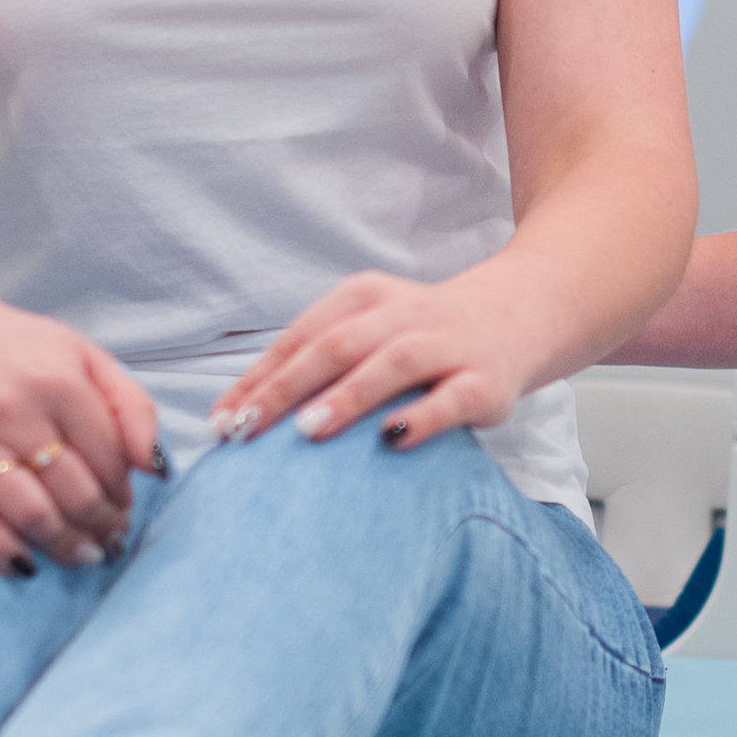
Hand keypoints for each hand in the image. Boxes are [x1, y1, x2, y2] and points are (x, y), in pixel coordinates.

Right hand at [0, 274, 158, 571]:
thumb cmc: (12, 349)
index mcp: (59, 382)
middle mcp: (15, 410)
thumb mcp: (84, 356)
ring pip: (30, 512)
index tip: (123, 510)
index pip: (110, 461)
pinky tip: (22, 565)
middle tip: (107, 543)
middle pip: (75, 493)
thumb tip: (157, 468)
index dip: (122, 495)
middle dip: (100, 527)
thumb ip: (131, 406)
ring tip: (79, 557)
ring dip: (63, 545)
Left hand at [213, 269, 545, 451]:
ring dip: (348, 396)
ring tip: (308, 429)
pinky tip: (391, 439)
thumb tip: (237, 415)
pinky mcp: (485, 381)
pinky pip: (451, 398)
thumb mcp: (365, 334)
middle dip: (287, 387)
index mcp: (365, 297)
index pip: (301, 337)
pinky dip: (420, 417)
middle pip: (337, 345)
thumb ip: (313, 364)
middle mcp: (405, 314)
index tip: (222, 421)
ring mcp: (447, 345)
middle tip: (248, 427)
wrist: (514, 318)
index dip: (258, 378)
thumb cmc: (418, 338)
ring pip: (393, 363)